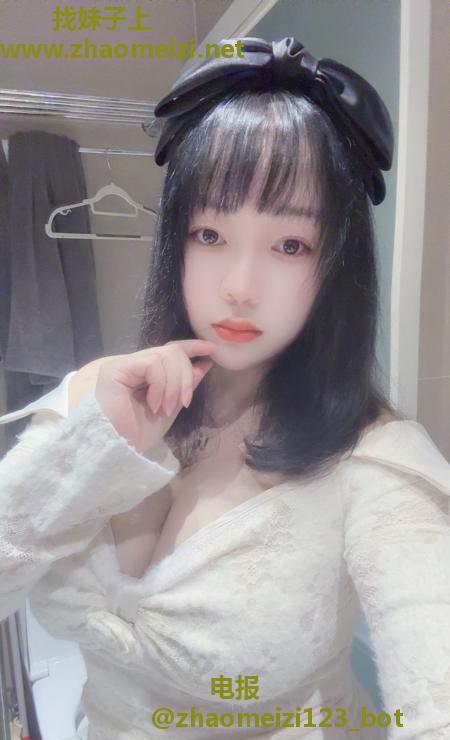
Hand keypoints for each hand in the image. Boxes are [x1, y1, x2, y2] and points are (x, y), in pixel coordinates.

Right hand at [93, 339, 215, 453]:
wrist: (116, 450)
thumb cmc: (138, 435)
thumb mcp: (170, 408)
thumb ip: (183, 386)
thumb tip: (204, 364)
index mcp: (145, 374)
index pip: (169, 350)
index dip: (190, 347)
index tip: (210, 351)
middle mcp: (133, 365)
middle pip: (171, 351)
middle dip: (186, 376)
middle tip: (185, 401)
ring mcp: (124, 365)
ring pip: (164, 355)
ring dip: (174, 384)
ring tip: (167, 408)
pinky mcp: (116, 369)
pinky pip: (152, 364)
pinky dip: (161, 384)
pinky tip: (154, 404)